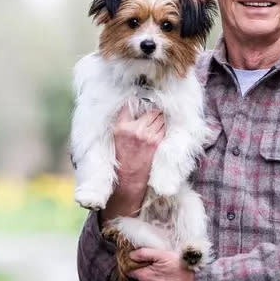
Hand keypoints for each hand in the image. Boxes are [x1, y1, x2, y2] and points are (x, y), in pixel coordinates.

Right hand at [100, 105, 164, 221]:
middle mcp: (134, 129)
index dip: (138, 101)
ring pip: (160, 116)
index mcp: (121, 126)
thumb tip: (133, 106)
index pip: (131, 104)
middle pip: (150, 108)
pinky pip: (164, 127)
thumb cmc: (121, 157)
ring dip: (159, 117)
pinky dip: (163, 126)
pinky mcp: (157, 143)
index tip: (140, 101)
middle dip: (152, 109)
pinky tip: (158, 130)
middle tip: (151, 112)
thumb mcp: (115, 137)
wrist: (128, 179)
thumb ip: (124, 121)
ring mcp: (147, 136)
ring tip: (154, 121)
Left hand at [127, 248, 198, 280]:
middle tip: (156, 271)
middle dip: (144, 278)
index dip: (136, 267)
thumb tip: (131, 255)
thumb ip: (144, 253)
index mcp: (144, 276)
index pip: (131, 272)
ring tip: (163, 280)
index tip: (143, 265)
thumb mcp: (163, 255)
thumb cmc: (181, 268)